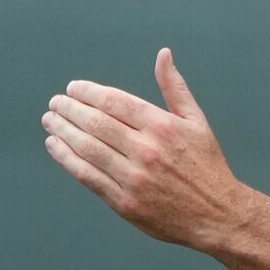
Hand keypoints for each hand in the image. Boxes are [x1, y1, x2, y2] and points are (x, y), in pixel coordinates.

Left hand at [41, 48, 249, 251]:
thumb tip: (163, 54)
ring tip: (51, 120)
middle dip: (69, 109)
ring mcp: (134, 178)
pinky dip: (66, 159)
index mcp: (162, 126)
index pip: (114, 101)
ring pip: (87, 148)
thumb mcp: (197, 122)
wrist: (219, 216)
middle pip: (95, 123)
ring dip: (62, 131)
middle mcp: (146, 150)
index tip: (72, 89)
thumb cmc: (207, 167)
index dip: (87, 92)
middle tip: (55, 103)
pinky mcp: (125, 203)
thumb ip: (175, 88)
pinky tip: (55, 146)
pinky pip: (87, 176)